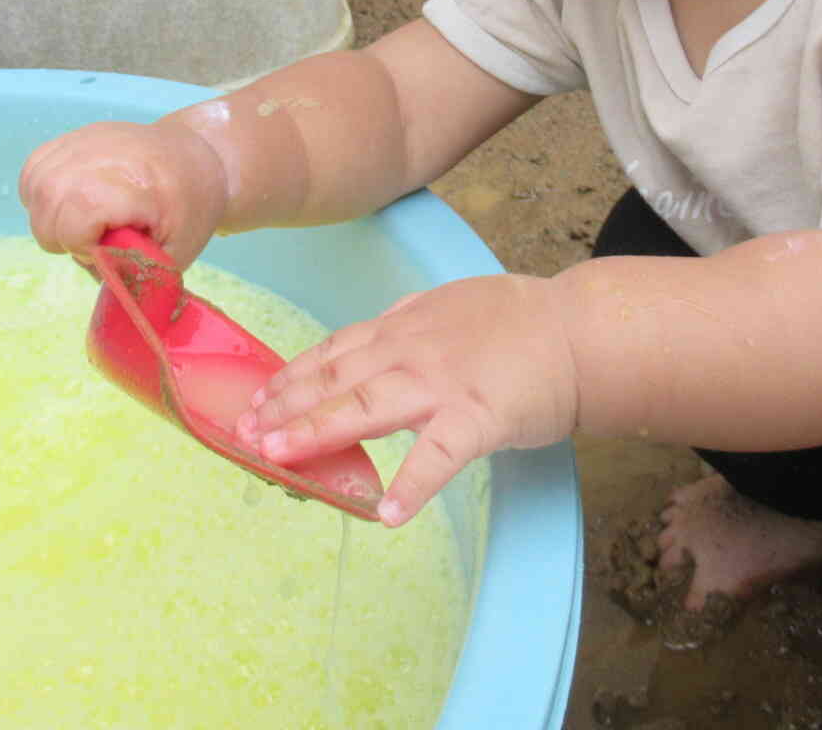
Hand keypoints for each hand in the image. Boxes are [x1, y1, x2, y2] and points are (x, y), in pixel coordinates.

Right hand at [19, 120, 227, 268]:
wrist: (198, 158)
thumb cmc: (190, 207)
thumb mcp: (174, 254)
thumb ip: (129, 273)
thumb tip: (92, 278)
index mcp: (132, 183)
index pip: (72, 226)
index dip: (86, 248)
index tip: (116, 245)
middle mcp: (99, 155)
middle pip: (45, 213)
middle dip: (67, 237)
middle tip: (104, 234)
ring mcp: (83, 140)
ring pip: (33, 192)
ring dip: (52, 216)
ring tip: (89, 218)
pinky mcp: (72, 136)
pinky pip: (34, 171)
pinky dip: (44, 192)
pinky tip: (73, 200)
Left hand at [235, 273, 579, 526]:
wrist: (578, 332)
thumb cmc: (520, 322)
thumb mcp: (448, 306)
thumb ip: (406, 326)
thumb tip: (366, 343)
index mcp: (404, 327)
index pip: (333, 352)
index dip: (291, 377)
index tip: (256, 399)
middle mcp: (411, 350)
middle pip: (335, 381)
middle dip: (285, 408)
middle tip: (243, 433)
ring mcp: (442, 383)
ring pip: (366, 407)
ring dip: (317, 433)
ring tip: (278, 459)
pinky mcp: (478, 416)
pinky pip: (439, 455)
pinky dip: (413, 484)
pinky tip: (388, 515)